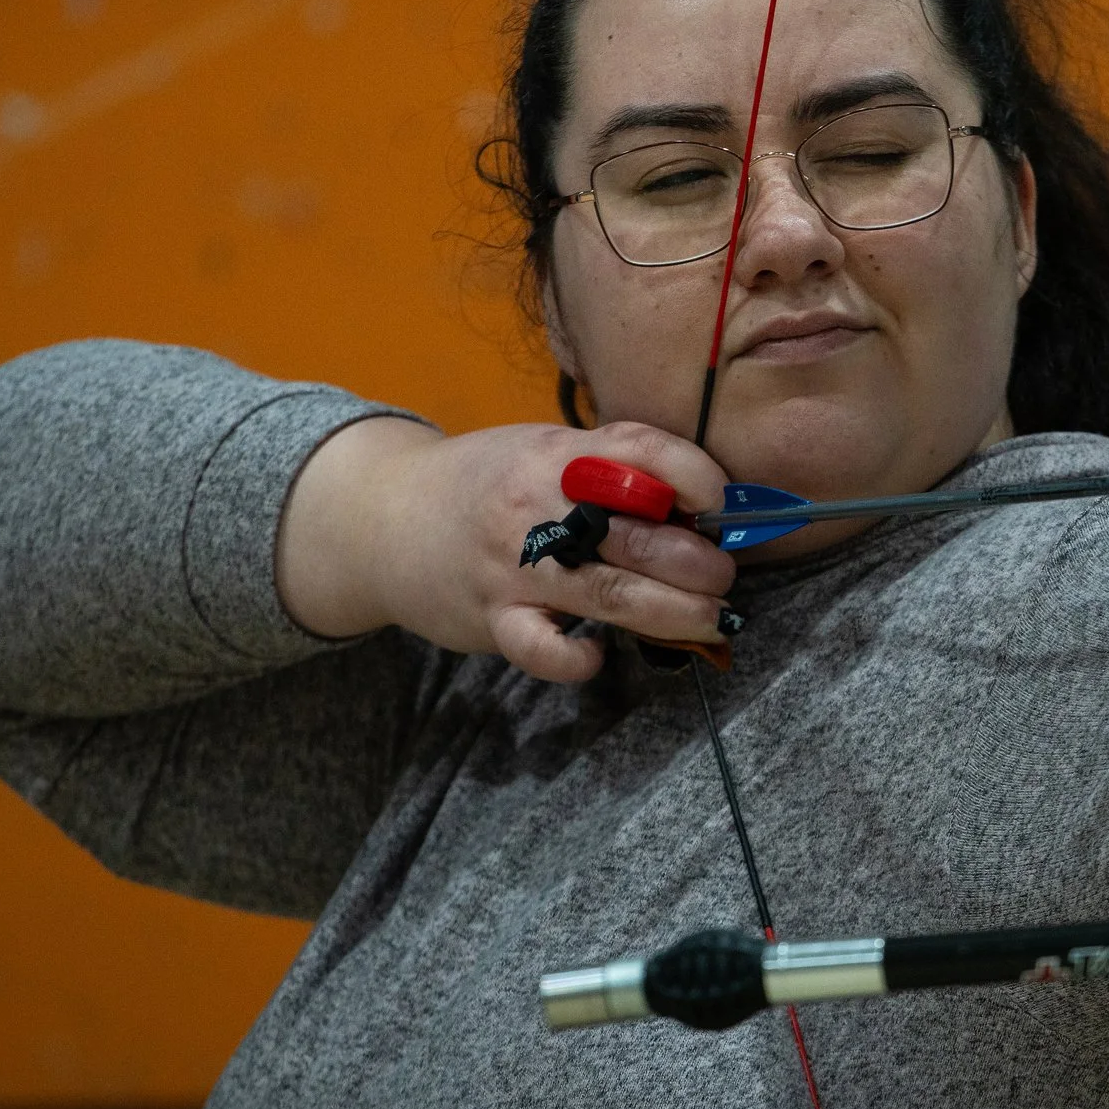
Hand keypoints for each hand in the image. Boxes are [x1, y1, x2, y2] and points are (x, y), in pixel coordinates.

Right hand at [276, 416, 735, 681]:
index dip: (696, 476)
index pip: (642, 451)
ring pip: (610, 594)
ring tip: (713, 619)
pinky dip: (577, 658)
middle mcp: (538, 505)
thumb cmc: (484, 483)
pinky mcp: (491, 618)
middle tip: (724, 577)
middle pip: (638, 535)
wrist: (383, 517)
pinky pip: (541, 648)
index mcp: (559, 454)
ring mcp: (514, 566)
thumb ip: (610, 467)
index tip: (724, 504)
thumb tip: (696, 503)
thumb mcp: (544, 451)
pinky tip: (599, 656)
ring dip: (674, 612)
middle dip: (699, 562)